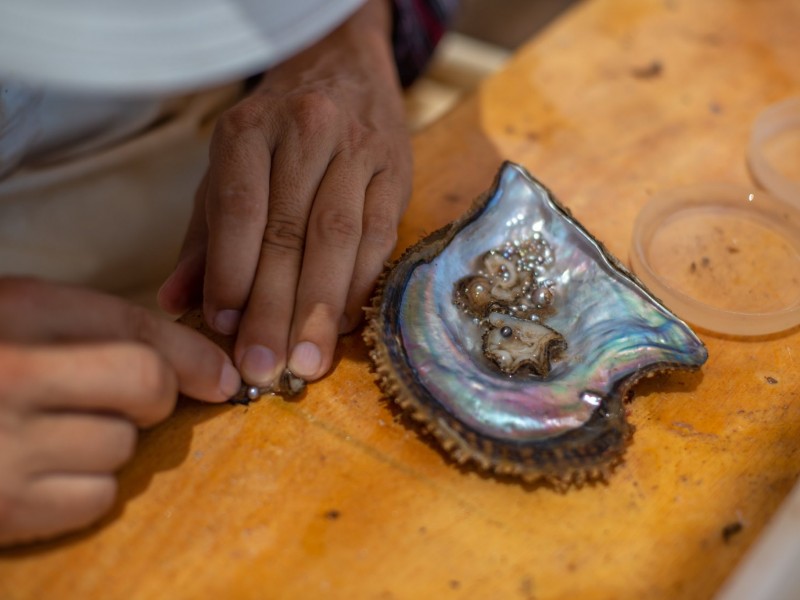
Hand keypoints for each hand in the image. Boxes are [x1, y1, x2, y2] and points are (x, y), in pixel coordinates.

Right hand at [0, 278, 240, 545]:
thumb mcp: (19, 319)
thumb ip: (98, 330)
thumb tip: (205, 370)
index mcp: (19, 310)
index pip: (138, 327)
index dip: (195, 355)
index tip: (222, 377)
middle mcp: (14, 372)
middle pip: (148, 387)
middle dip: (154, 399)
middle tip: (127, 402)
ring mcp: (5, 445)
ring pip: (123, 448)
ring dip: (108, 445)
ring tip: (55, 433)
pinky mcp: (2, 507)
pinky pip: (95, 498)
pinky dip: (84, 489)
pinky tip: (41, 471)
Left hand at [158, 0, 411, 386]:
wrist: (343, 67)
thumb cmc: (277, 131)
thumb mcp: (229, 166)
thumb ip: (205, 234)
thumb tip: (176, 303)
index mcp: (250, 128)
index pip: (239, 206)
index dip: (230, 269)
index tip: (222, 325)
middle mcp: (306, 131)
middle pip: (290, 231)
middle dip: (275, 306)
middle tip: (263, 366)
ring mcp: (358, 150)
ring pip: (339, 238)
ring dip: (321, 307)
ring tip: (307, 361)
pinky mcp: (397, 172)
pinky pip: (381, 237)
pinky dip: (361, 286)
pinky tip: (345, 325)